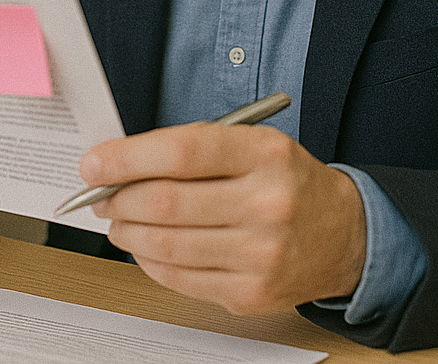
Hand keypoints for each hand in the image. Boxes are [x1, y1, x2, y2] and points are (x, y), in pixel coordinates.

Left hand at [81, 122, 366, 314]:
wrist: (343, 235)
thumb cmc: (286, 182)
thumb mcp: (254, 145)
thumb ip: (193, 149)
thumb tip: (120, 164)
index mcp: (267, 155)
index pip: (182, 153)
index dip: (126, 158)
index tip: (93, 163)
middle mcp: (268, 204)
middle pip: (166, 203)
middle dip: (117, 198)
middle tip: (99, 193)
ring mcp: (261, 254)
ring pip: (166, 245)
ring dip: (127, 231)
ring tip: (118, 219)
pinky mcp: (251, 293)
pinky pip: (180, 278)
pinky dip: (149, 260)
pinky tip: (145, 245)